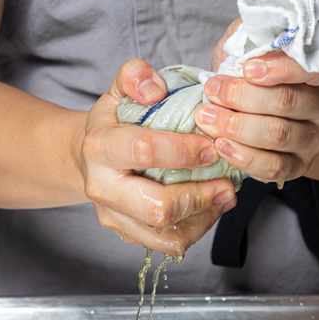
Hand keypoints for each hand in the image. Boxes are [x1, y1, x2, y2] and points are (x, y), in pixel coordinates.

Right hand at [74, 58, 236, 256]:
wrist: (90, 155)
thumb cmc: (115, 119)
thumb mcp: (119, 89)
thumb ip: (135, 76)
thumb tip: (155, 88)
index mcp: (100, 146)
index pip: (144, 151)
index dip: (184, 151)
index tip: (213, 145)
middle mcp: (102, 187)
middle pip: (155, 206)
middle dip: (199, 195)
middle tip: (228, 181)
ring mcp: (114, 216)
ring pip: (164, 233)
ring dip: (204, 216)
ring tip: (227, 194)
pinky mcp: (128, 233)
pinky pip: (167, 243)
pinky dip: (197, 229)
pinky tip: (213, 207)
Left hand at [192, 20, 318, 183]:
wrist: (277, 111)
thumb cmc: (263, 73)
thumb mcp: (259, 46)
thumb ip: (251, 40)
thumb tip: (235, 50)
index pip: (312, 68)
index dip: (278, 69)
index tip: (246, 68)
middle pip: (287, 102)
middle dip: (242, 97)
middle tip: (213, 90)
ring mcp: (317, 138)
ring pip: (278, 134)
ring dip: (236, 126)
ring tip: (207, 117)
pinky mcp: (300, 165)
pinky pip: (273, 166)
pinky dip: (243, 156)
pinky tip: (221, 144)